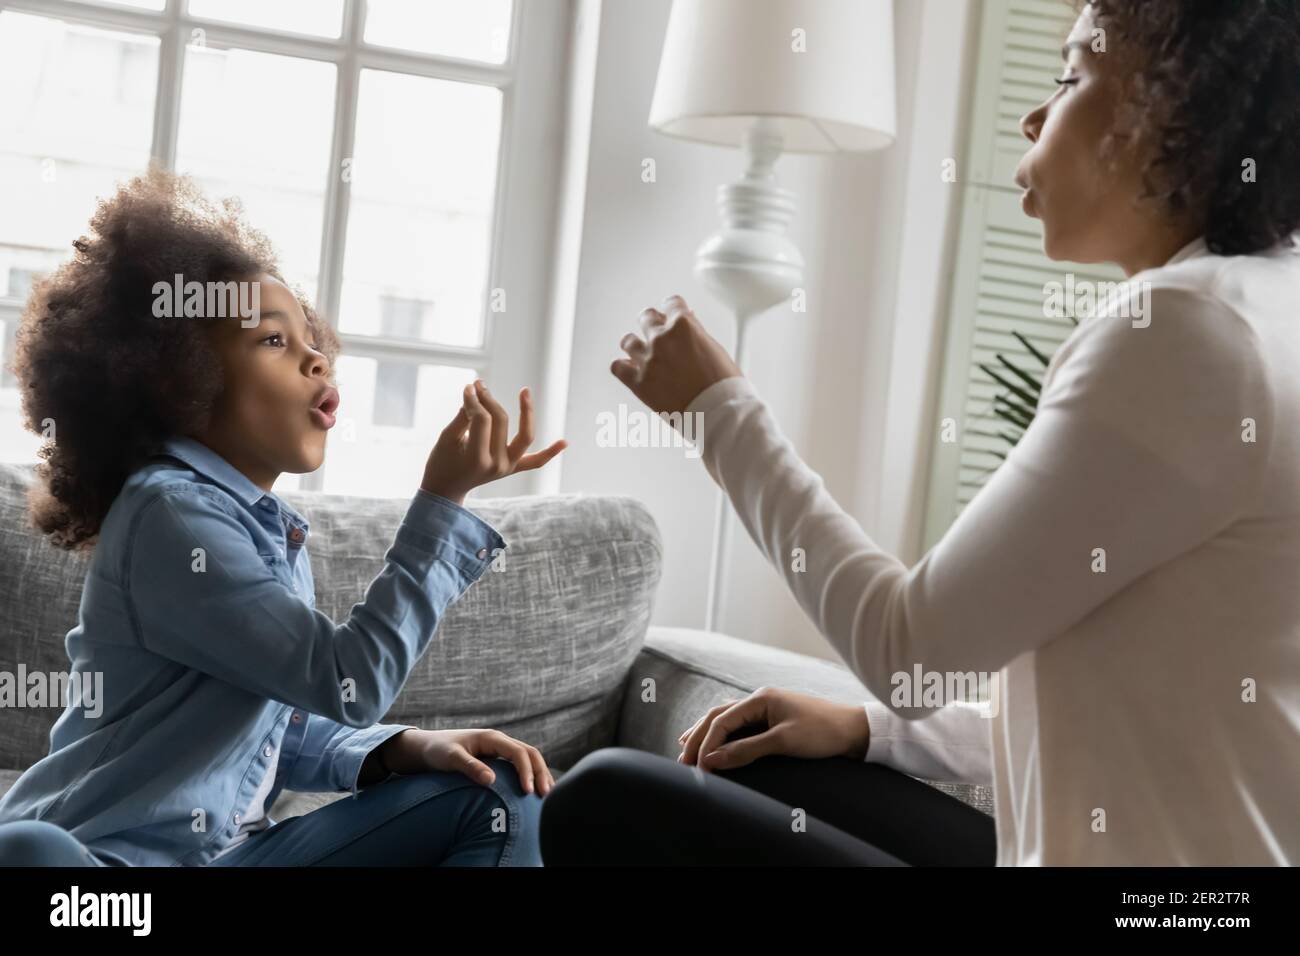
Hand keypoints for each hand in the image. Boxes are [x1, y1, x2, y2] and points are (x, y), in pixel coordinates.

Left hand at [388, 728, 554, 795]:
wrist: (429, 747)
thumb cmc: (438, 751)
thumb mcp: (451, 758)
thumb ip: (470, 767)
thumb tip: (491, 781)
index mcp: (492, 738)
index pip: (518, 752)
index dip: (526, 771)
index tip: (527, 791)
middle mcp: (500, 742)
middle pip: (530, 753)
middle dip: (540, 773)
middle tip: (545, 795)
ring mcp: (501, 749)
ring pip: (529, 758)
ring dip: (540, 774)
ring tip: (546, 795)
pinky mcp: (498, 759)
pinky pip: (520, 765)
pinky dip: (531, 776)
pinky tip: (534, 791)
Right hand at [421, 381, 565, 504]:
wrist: (446, 488)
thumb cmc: (442, 461)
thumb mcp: (447, 437)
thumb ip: (463, 416)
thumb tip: (476, 391)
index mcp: (477, 459)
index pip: (482, 420)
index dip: (474, 400)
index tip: (468, 387)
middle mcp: (498, 465)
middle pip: (500, 422)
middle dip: (488, 400)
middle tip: (478, 384)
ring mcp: (508, 468)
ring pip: (524, 436)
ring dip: (527, 414)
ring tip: (525, 391)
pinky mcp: (513, 469)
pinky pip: (536, 462)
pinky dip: (550, 453)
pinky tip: (565, 442)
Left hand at [611, 295, 742, 417]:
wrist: (717, 414)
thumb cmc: (723, 385)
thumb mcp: (715, 348)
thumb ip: (696, 333)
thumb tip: (687, 324)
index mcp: (683, 325)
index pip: (671, 303)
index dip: (674, 311)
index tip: (673, 316)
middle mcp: (662, 338)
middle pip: (646, 317)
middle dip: (653, 324)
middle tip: (659, 336)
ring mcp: (647, 360)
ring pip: (628, 341)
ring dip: (636, 346)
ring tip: (644, 356)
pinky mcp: (638, 382)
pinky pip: (617, 367)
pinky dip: (623, 368)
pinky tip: (632, 371)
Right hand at [677, 687, 869, 771]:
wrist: (854, 729)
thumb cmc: (822, 732)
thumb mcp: (783, 742)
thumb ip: (746, 750)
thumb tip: (712, 760)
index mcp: (761, 698)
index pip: (722, 720)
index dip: (706, 743)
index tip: (697, 766)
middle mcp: (760, 699)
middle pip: (718, 716)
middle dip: (698, 737)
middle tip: (683, 760)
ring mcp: (766, 707)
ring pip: (726, 719)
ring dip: (706, 734)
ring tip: (685, 748)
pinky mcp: (773, 719)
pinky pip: (739, 725)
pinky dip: (722, 734)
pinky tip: (715, 742)